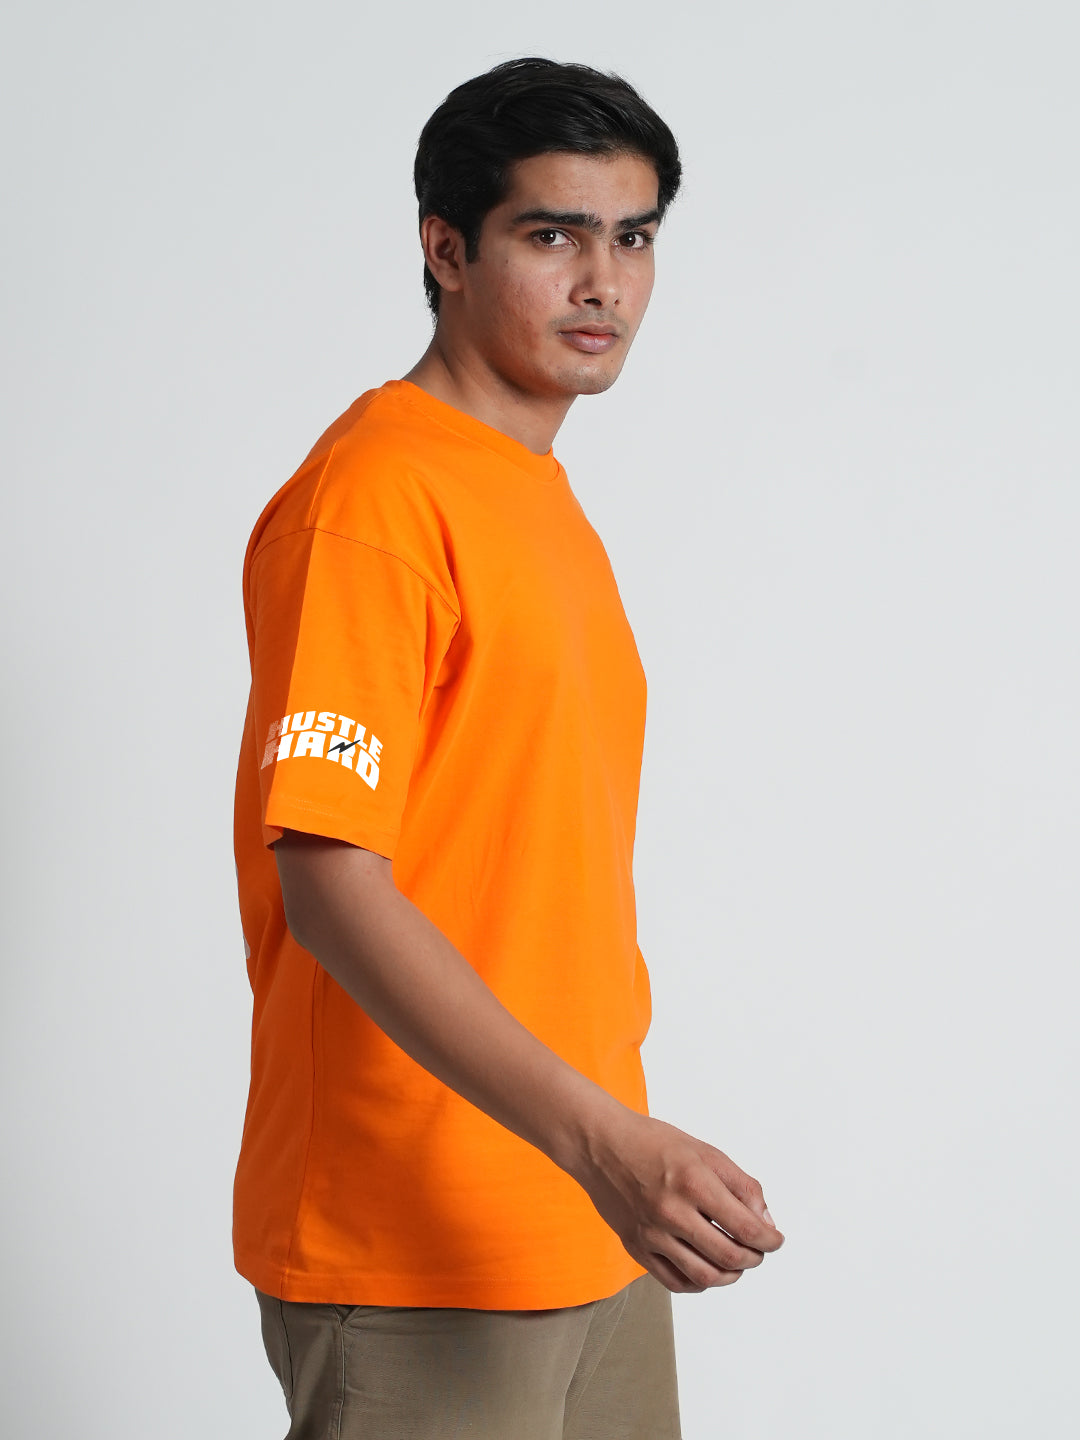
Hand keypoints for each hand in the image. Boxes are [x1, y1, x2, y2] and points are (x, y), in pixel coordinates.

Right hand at [573, 1109, 783, 1293]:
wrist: (601, 1145)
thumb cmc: (653, 1143)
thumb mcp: (705, 1151)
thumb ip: (740, 1185)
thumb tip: (764, 1221)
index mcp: (694, 1181)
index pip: (746, 1227)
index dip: (769, 1240)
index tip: (776, 1240)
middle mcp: (672, 1211)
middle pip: (728, 1257)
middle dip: (753, 1258)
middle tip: (758, 1251)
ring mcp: (651, 1233)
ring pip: (703, 1277)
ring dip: (729, 1276)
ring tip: (735, 1263)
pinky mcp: (635, 1246)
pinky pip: (674, 1281)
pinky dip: (698, 1283)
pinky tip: (706, 1269)